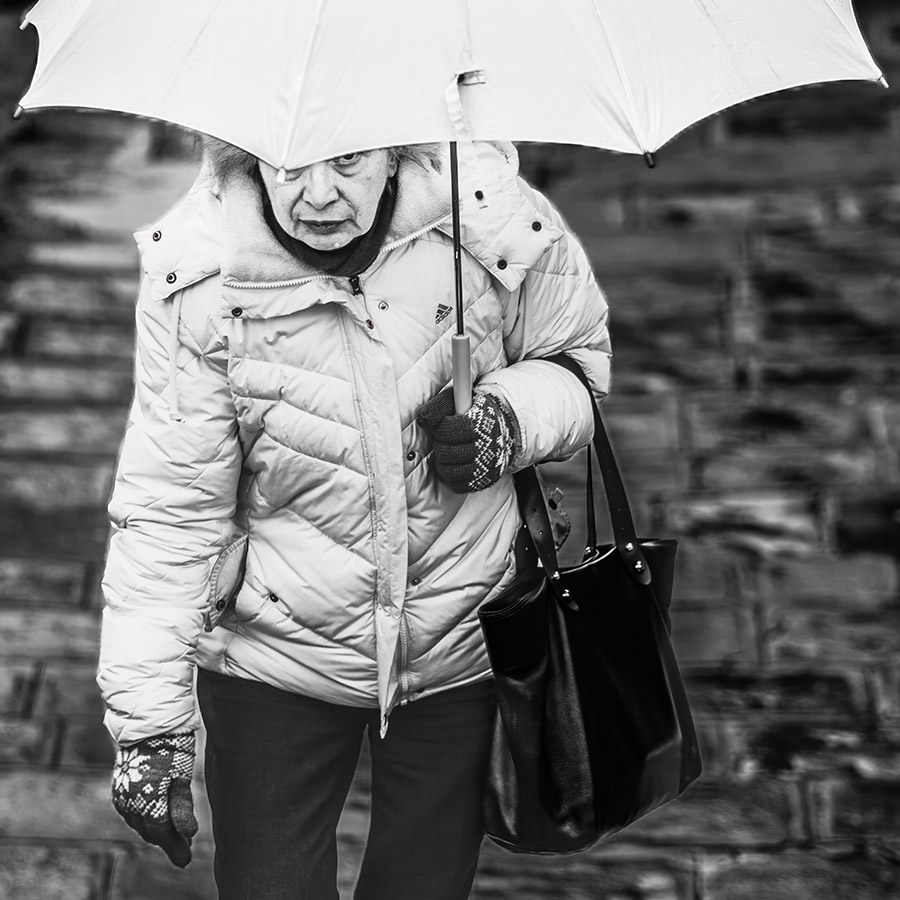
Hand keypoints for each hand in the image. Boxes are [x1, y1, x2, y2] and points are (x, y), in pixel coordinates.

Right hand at [112, 732, 197, 867]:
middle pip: (150, 831)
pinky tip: (157, 819)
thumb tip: (188, 835)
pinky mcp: (119, 789)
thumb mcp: (182, 776)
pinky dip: (145, 820)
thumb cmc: (171, 747)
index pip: (162, 832)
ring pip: (140, 824)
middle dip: (168, 841)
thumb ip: (182, 808)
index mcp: (147, 800)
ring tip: (174, 837)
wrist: (148, 724)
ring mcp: (122, 796)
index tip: (186, 859)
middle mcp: (130, 802)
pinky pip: (132, 813)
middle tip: (184, 849)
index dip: (175, 847)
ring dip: (156, 831)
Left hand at [417, 387, 519, 492]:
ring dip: (442, 462)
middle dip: (439, 445)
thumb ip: (438, 406)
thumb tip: (422, 419)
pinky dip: (451, 476)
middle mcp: (486, 445)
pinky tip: (455, 464)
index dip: (439, 428)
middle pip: (445, 453)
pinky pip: (457, 485)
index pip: (447, 430)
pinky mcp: (484, 480)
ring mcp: (486, 465)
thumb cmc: (473, 412)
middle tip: (445, 439)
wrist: (503, 429)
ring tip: (448, 451)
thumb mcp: (458, 400)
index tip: (442, 425)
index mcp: (480, 422)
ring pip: (449, 472)